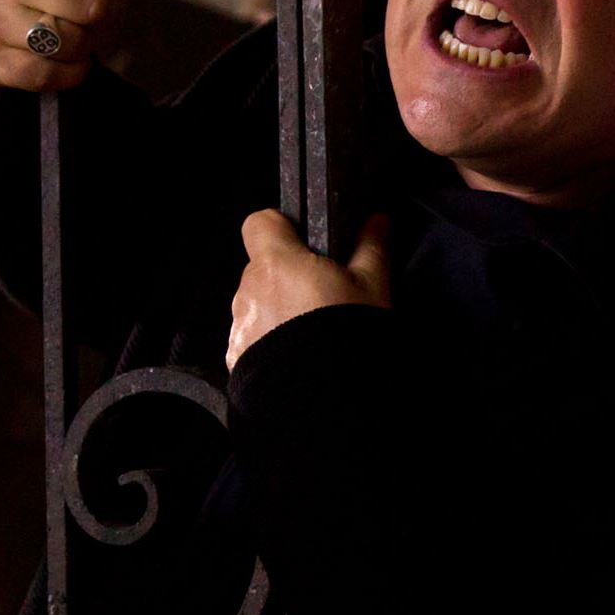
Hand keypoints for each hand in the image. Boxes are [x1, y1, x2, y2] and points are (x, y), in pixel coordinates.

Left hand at [228, 211, 389, 371]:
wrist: (325, 394)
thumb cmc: (348, 334)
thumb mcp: (373, 287)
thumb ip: (370, 247)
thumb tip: (377, 221)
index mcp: (279, 262)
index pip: (260, 223)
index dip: (281, 227)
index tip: (304, 242)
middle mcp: (251, 289)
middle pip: (262, 266)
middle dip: (288, 275)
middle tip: (322, 295)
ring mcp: (241, 324)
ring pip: (257, 301)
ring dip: (277, 307)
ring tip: (311, 329)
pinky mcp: (237, 354)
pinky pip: (251, 335)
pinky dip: (269, 338)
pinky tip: (297, 352)